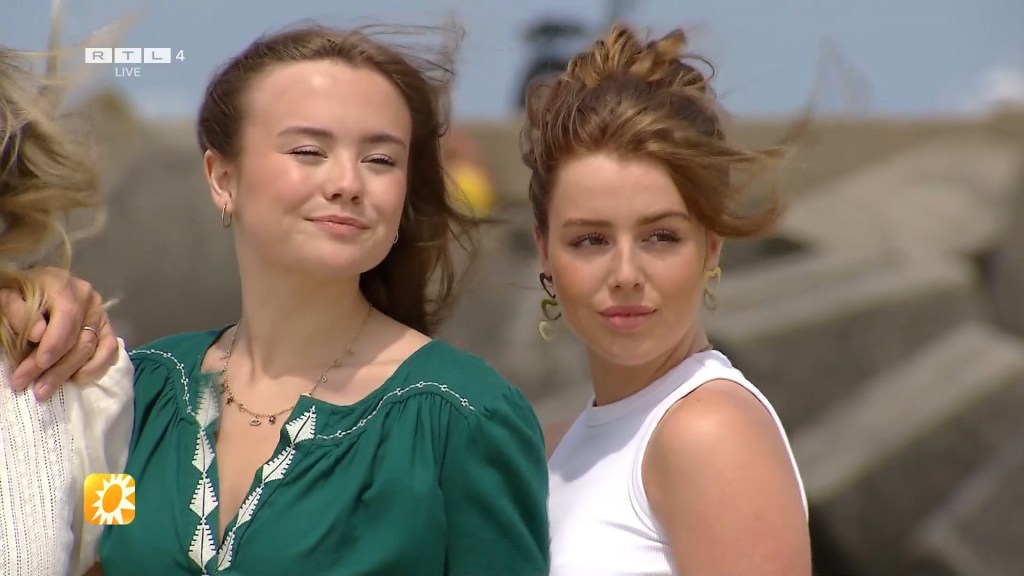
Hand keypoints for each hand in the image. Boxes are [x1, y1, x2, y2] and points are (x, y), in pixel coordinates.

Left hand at [1, 268, 118, 399]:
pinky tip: (77, 379)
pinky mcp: (104, 328)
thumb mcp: (7, 298)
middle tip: (34, 388)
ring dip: (68, 372)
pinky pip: (109, 350)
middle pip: (77, 339)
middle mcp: (88, 299)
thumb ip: (19, 311)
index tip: (39, 364)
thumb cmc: (19, 294)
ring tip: (45, 390)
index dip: (54, 344)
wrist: (34, 290)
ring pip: (90, 348)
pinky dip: (96, 366)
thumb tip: (38, 334)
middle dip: (55, 367)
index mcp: (63, 286)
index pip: (67, 317)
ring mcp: (99, 314)